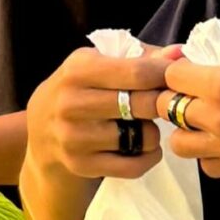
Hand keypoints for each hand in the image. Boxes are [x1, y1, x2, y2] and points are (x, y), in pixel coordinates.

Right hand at [24, 46, 178, 184]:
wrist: (40, 131)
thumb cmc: (80, 89)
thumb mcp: (98, 64)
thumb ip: (140, 57)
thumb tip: (180, 53)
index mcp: (78, 70)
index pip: (138, 72)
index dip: (166, 75)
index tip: (178, 79)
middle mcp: (71, 103)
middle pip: (143, 105)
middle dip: (162, 104)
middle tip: (166, 103)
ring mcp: (74, 137)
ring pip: (143, 137)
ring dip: (153, 132)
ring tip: (145, 125)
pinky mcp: (81, 165)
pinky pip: (134, 166)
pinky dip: (148, 157)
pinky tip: (142, 147)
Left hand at [159, 35, 219, 179]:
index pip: (173, 76)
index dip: (180, 67)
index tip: (193, 64)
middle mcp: (218, 119)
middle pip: (169, 109)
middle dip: (177, 96)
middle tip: (197, 89)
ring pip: (180, 144)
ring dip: (187, 129)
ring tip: (208, 117)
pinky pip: (208, 166)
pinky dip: (209, 154)